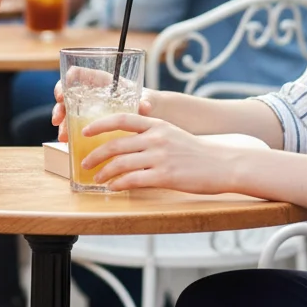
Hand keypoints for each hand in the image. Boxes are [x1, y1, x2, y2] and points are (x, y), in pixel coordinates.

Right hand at [51, 75, 152, 142]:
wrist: (149, 115)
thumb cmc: (146, 101)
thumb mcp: (146, 99)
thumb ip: (144, 102)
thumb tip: (145, 106)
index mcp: (102, 81)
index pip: (78, 74)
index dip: (67, 80)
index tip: (62, 94)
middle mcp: (91, 93)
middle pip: (67, 93)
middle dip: (59, 107)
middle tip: (57, 120)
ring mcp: (88, 108)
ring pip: (67, 111)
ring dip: (62, 124)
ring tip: (63, 138)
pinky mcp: (90, 123)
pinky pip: (73, 126)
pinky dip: (69, 133)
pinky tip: (68, 144)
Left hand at [79, 114, 240, 193]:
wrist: (222, 163)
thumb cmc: (195, 151)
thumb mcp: (171, 133)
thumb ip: (150, 134)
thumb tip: (125, 142)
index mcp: (156, 124)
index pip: (122, 118)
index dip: (100, 124)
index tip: (84, 132)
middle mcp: (156, 138)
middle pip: (116, 144)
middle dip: (95, 155)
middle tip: (85, 163)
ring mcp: (160, 157)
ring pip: (121, 163)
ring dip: (104, 173)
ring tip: (97, 179)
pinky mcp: (166, 176)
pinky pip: (134, 180)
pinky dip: (119, 184)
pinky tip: (114, 188)